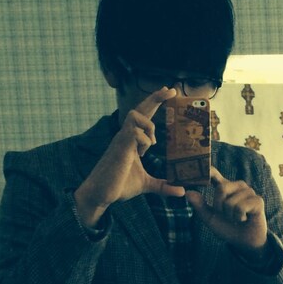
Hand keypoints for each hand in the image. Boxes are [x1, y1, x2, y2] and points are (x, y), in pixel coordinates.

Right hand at [74, 88, 184, 226]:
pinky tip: (142, 154)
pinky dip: (144, 141)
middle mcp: (125, 136)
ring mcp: (122, 140)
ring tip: (152, 143)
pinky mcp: (120, 148)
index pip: (143, 116)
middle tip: (170, 89)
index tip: (168, 92)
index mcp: (131, 140)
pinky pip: (134, 133)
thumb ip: (163, 186)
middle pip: (139, 108)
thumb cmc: (119, 186)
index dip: (154, 102)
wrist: (100, 194)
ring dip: (148, 125)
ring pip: (135, 115)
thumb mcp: (146, 185)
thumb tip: (181, 191)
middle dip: (155, 97)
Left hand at [185, 166, 268, 256]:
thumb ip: (200, 206)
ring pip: (230, 201)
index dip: (206, 169)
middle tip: (227, 215)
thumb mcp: (210, 218)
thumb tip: (188, 193)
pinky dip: (239, 217)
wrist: (244, 241)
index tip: (198, 168)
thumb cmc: (228, 227)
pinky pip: (240, 207)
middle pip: (221, 188)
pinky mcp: (257, 200)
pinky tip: (244, 219)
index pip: (214, 173)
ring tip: (237, 218)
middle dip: (219, 207)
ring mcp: (248, 192)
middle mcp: (237, 186)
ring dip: (230, 215)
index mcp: (225, 186)